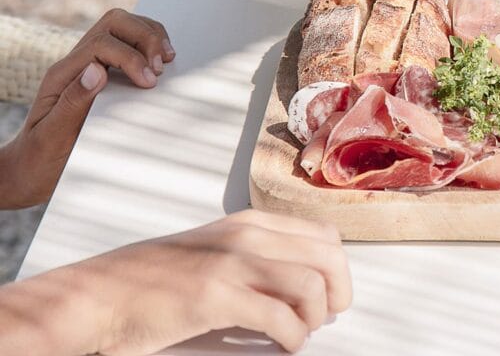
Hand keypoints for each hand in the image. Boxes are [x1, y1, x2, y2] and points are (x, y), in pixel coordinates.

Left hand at [0, 9, 173, 208]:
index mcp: (62, 75)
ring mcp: (90, 65)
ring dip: (150, 37)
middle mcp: (76, 64)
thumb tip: (97, 70)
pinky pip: (128, 44)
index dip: (132, 57)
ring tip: (165, 62)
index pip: (101, 44)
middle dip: (145, 37)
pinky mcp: (104, 73)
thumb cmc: (41, 157)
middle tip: (161, 66)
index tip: (150, 81)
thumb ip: (72, 101)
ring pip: (123, 27)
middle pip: (114, 23)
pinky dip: (150, 47)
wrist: (31, 170)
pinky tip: (160, 65)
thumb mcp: (52, 135)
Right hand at [16, 210, 351, 354]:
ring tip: (301, 332)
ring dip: (316, 317)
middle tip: (326, 316)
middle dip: (339, 291)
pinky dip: (294, 338)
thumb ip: (254, 255)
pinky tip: (286, 345)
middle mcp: (247, 234)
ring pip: (313, 284)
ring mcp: (232, 262)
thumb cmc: (150, 281)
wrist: (96, 297)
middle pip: (329, 256)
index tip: (331, 293)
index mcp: (249, 221)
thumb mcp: (213, 251)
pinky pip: (283, 319)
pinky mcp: (216, 296)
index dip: (337, 268)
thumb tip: (301, 279)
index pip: (324, 234)